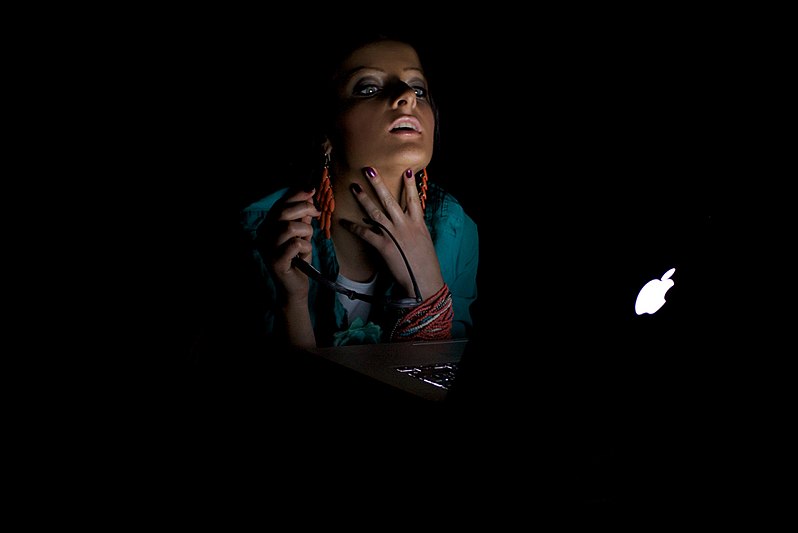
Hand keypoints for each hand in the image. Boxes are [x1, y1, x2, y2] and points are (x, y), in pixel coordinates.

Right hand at [256, 188, 319, 298]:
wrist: (295, 287)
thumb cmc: (299, 259)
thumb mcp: (302, 235)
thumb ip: (302, 218)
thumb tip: (309, 195)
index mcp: (268, 226)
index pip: (280, 204)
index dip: (296, 195)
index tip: (312, 190)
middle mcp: (264, 235)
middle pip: (283, 212)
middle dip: (304, 209)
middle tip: (316, 214)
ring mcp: (267, 249)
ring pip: (288, 227)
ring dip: (305, 230)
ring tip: (307, 239)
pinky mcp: (275, 262)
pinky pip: (294, 244)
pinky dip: (305, 245)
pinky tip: (304, 253)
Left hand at [345, 167, 443, 300]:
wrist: (424, 282)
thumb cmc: (425, 265)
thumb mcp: (424, 242)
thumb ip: (416, 230)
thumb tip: (411, 223)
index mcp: (418, 224)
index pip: (414, 200)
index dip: (410, 185)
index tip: (408, 171)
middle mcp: (406, 226)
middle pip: (390, 200)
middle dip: (379, 184)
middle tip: (370, 170)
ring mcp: (394, 235)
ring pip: (376, 212)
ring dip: (364, 199)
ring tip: (355, 187)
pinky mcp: (384, 246)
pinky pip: (366, 234)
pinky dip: (354, 228)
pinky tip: (344, 222)